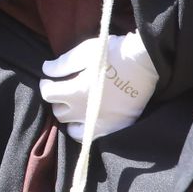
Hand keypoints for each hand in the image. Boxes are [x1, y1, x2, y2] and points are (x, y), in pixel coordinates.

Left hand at [39, 30, 158, 139]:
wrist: (146, 63)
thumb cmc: (113, 54)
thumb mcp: (84, 52)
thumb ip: (63, 64)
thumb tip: (47, 70)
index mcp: (76, 92)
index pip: (48, 94)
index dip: (46, 85)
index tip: (49, 80)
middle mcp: (85, 112)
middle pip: (59, 112)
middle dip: (57, 101)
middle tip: (63, 91)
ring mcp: (101, 123)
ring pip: (72, 129)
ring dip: (69, 118)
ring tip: (75, 106)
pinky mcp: (116, 128)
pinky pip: (92, 139)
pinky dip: (85, 131)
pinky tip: (88, 120)